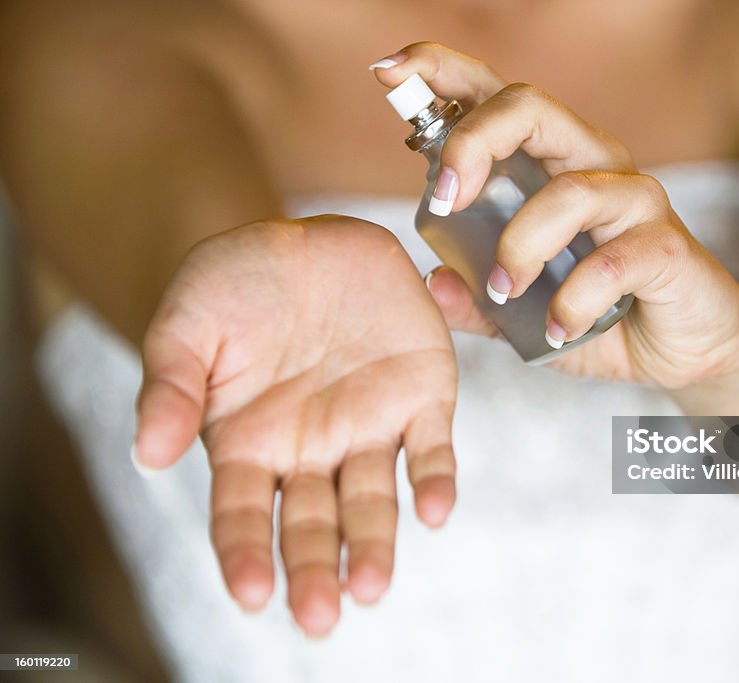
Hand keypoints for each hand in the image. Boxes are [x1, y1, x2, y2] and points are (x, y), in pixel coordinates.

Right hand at [133, 216, 457, 635]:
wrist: (307, 238)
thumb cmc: (236, 286)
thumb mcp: (186, 323)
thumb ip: (169, 387)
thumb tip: (147, 455)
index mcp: (250, 444)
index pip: (244, 514)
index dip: (245, 555)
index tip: (252, 594)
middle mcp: (312, 450)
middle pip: (313, 524)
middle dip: (315, 570)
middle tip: (319, 617)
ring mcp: (369, 427)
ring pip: (374, 501)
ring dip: (375, 544)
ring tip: (370, 586)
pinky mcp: (421, 396)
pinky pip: (432, 448)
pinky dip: (434, 481)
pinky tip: (433, 511)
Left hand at [371, 43, 738, 388]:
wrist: (685, 349)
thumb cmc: (604, 314)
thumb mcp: (524, 314)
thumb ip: (478, 299)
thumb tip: (433, 284)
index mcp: (551, 164)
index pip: (496, 96)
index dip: (442, 70)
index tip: (389, 71)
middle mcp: (594, 164)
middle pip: (530, 107)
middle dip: (472, 143)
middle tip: (443, 202)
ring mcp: (635, 200)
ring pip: (568, 191)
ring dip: (520, 246)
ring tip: (504, 292)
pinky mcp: (666, 246)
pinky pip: (612, 263)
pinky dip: (572, 301)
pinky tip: (559, 328)